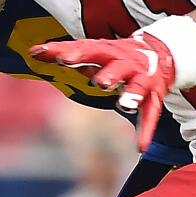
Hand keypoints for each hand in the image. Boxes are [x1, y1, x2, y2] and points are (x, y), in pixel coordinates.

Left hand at [30, 32, 175, 150]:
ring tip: (125, 105)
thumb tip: (32, 52)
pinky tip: (140, 146)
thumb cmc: (116, 54)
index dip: (75, 54)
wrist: (162, 52)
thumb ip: (65, 52)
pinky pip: (151, 114)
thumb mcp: (93, 50)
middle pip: (117, 67)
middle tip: (99, 83)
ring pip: (137, 87)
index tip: (61, 58)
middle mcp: (126, 63)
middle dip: (109, 75)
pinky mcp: (154, 96)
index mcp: (107, 50)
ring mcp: (142, 79)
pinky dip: (146, 130)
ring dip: (132, 96)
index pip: (88, 49)